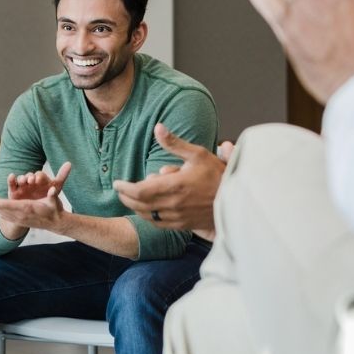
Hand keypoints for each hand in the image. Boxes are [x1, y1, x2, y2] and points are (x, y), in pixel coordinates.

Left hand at [0, 184, 66, 232]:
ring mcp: (18, 219)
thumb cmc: (55, 210)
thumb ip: (53, 194)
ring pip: (0, 212)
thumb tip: (53, 189)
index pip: (6, 205)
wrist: (56, 224)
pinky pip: (4, 215)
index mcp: (26, 208)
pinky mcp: (19, 221)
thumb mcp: (54, 201)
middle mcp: (20, 215)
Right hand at [7, 161, 71, 199]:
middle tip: (32, 180)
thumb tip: (69, 163)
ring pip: (21, 179)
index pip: (40, 175)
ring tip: (23, 181)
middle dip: (30, 177)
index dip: (39, 177)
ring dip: (22, 178)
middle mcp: (31, 181)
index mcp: (40, 180)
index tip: (40, 179)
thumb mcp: (56, 187)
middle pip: (30, 176)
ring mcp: (22, 185)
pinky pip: (12, 183)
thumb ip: (62, 175)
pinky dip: (11, 179)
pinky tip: (12, 176)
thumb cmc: (46, 198)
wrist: (36, 212)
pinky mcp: (14, 190)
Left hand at [113, 123, 227, 231]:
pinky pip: (158, 223)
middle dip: (126, 197)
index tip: (117, 183)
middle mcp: (173, 204)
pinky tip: (146, 209)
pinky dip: (148, 216)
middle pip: (139, 204)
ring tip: (130, 197)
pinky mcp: (183, 225)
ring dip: (135, 207)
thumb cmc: (217, 175)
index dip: (124, 188)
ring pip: (147, 215)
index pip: (139, 191)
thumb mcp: (197, 154)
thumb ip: (174, 143)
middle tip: (120, 190)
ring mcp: (178, 217)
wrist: (235, 199)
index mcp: (175, 186)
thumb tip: (158, 127)